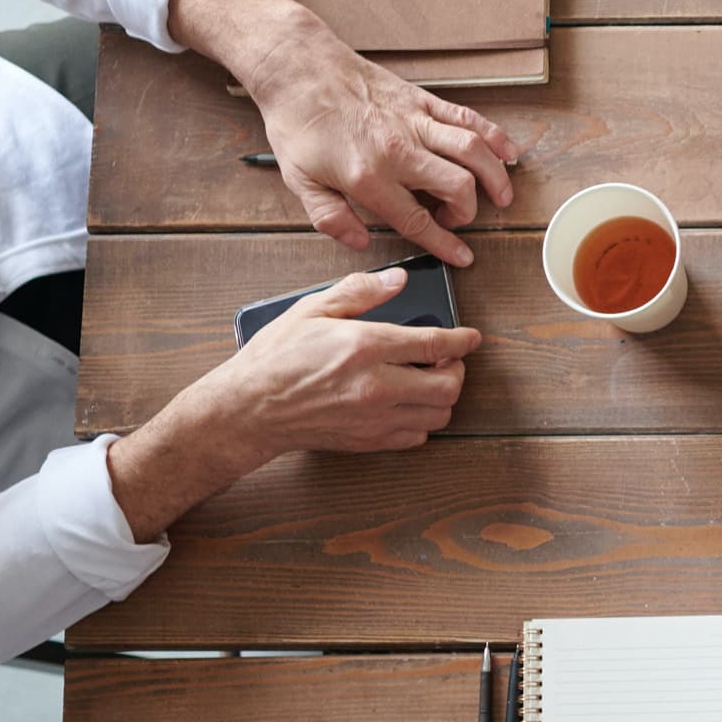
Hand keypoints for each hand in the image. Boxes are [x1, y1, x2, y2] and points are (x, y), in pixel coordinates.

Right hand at [202, 266, 479, 461]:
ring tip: (427, 380)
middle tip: (445, 359)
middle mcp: (376, 385)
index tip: (471, 337)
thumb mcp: (312, 310)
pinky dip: (422, 420)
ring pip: (439, 415)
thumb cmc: (276, 358)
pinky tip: (407, 403)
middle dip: (456, 370)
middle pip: (448, 385)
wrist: (250, 409)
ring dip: (442, 396)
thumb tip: (398, 280)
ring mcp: (374, 418)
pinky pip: (417, 437)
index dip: (462, 340)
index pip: (436, 344)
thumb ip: (360, 291)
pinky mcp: (369, 441)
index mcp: (365, 346)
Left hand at [246, 25, 519, 266]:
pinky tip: (507, 152)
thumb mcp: (299, 180)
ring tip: (503, 195)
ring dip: (495, 176)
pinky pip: (468, 118)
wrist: (300, 69)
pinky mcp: (422, 100)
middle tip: (458, 218)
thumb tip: (360, 242)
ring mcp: (415, 121)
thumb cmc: (298, 123)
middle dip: (467, 211)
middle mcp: (399, 150)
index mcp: (368, 176)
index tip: (462, 256)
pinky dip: (494, 135)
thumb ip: (330, 218)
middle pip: (458, 186)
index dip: (444, 243)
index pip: (417, 219)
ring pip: (472, 151)